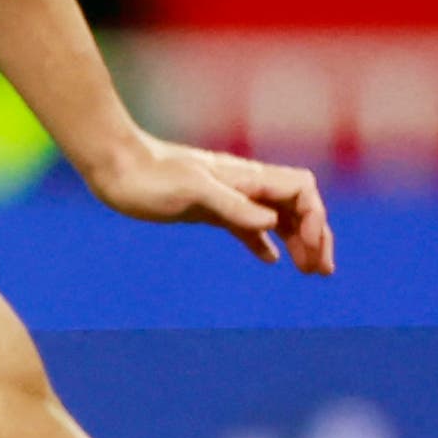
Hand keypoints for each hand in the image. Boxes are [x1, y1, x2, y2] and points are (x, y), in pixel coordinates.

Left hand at [80, 128, 334, 274]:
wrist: (115, 166)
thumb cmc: (150, 176)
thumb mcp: (192, 191)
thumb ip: (232, 205)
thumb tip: (272, 224)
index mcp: (247, 177)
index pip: (301, 191)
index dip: (314, 218)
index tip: (306, 248)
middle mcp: (244, 185)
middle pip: (296, 206)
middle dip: (316, 236)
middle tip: (321, 271)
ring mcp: (227, 197)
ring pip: (276, 218)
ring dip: (298, 241)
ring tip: (309, 271)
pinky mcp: (208, 210)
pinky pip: (247, 226)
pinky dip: (264, 242)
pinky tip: (271, 260)